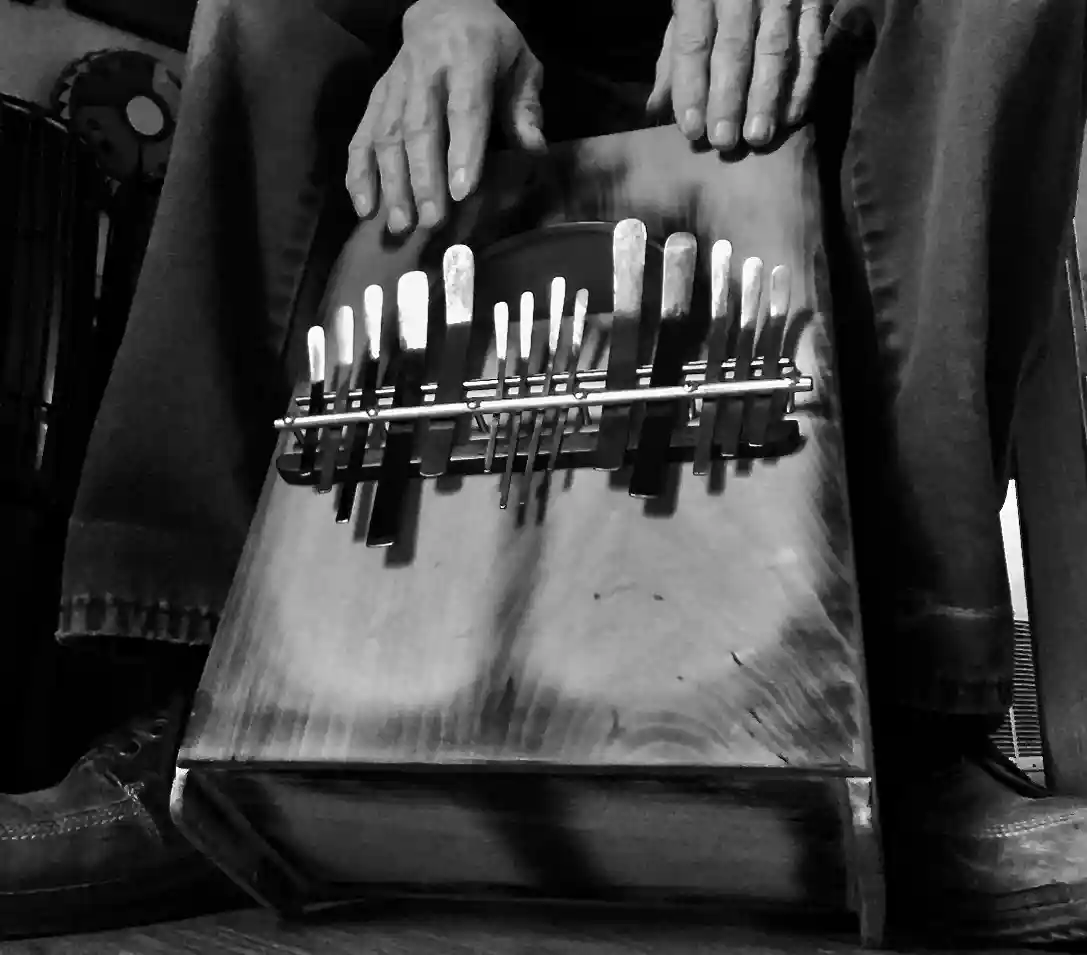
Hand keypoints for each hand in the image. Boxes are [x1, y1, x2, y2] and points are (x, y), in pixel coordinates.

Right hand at [346, 0, 543, 234]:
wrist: (444, 7)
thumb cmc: (490, 45)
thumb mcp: (520, 65)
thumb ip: (525, 108)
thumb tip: (534, 151)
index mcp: (467, 58)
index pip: (464, 109)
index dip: (462, 151)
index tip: (462, 192)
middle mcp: (425, 71)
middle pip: (420, 128)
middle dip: (424, 178)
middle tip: (431, 221)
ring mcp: (395, 86)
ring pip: (387, 136)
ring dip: (391, 183)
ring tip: (399, 224)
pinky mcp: (375, 99)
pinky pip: (361, 137)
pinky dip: (359, 174)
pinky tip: (365, 207)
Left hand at [647, 0, 826, 150]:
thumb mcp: (688, 12)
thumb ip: (674, 57)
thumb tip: (656, 108)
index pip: (692, 43)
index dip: (691, 87)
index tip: (691, 130)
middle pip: (733, 49)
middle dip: (728, 99)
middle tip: (724, 142)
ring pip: (774, 50)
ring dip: (766, 98)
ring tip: (757, 138)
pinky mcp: (815, 3)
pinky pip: (811, 47)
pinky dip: (802, 84)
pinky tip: (790, 118)